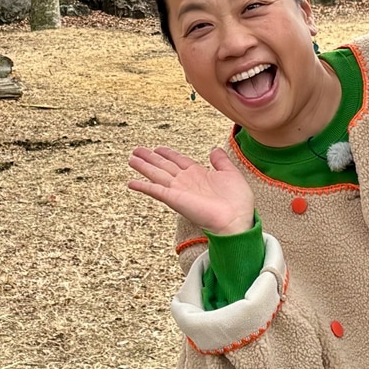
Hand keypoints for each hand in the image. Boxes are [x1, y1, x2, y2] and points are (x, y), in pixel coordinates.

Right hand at [128, 145, 254, 237]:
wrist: (236, 220)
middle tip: (136, 150)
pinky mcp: (174, 199)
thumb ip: (221, 161)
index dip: (167, 153)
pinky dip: (143, 186)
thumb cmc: (237, 202)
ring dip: (143, 167)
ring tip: (131, 159)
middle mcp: (186, 181)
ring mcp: (179, 190)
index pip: (179, 160)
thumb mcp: (231, 173)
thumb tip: (214, 149)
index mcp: (199, 174)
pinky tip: (131, 182)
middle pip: (164, 165)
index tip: (157, 148)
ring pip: (157, 174)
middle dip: (150, 158)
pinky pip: (155, 190)